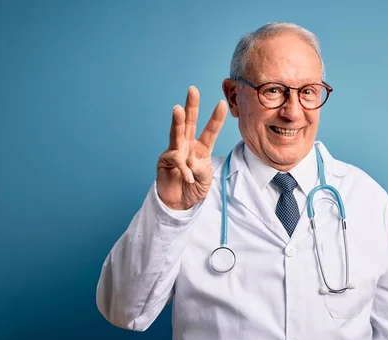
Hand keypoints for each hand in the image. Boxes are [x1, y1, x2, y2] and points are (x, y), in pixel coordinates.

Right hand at [156, 86, 227, 209]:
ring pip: (176, 133)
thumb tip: (190, 159)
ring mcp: (175, 151)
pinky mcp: (165, 160)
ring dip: (177, 121)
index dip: (216, 118)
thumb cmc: (194, 188)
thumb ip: (201, 170)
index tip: (222, 103)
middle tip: (192, 89)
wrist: (179, 203)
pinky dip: (184, 169)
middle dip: (191, 106)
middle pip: (189, 123)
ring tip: (177, 109)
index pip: (210, 130)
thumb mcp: (206, 180)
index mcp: (201, 148)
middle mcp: (187, 145)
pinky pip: (175, 160)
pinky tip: (188, 177)